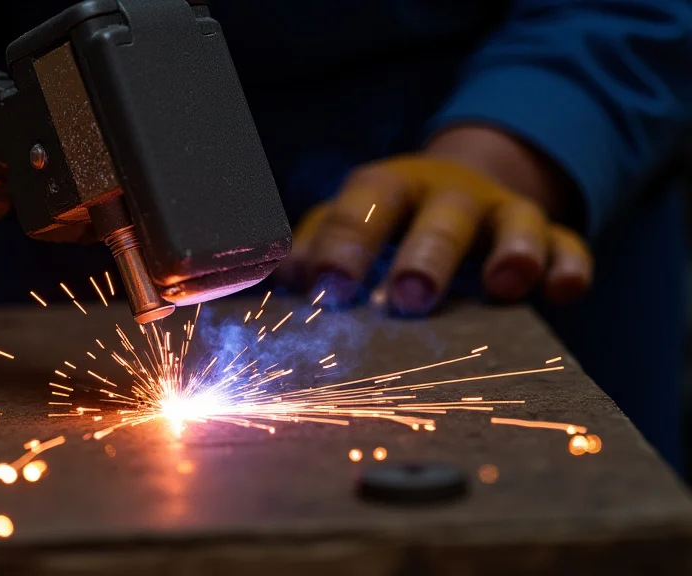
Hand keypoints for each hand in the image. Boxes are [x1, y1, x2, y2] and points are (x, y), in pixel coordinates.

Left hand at [277, 126, 593, 313]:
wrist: (456, 187)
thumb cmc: (385, 220)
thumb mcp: (349, 222)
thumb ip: (315, 248)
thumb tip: (274, 282)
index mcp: (387, 188)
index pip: (364, 204)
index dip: (345, 243)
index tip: (327, 287)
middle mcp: (446, 193)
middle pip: (439, 215)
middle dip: (425, 254)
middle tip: (409, 297)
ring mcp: (500, 211)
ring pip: (514, 221)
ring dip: (510, 249)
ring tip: (503, 285)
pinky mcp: (546, 234)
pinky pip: (567, 244)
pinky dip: (569, 265)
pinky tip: (564, 291)